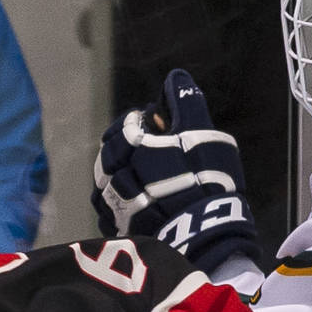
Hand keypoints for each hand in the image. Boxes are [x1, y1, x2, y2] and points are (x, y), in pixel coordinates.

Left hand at [92, 69, 260, 274]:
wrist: (204, 234)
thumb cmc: (206, 177)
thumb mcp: (201, 132)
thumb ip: (186, 102)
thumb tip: (176, 77)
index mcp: (131, 144)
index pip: (124, 128)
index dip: (139, 128)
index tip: (155, 132)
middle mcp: (115, 172)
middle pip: (110, 157)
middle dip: (126, 154)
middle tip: (148, 159)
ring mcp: (114, 203)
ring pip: (105, 186)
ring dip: (118, 181)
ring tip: (140, 184)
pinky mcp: (118, 230)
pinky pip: (108, 214)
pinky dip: (118, 207)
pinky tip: (135, 207)